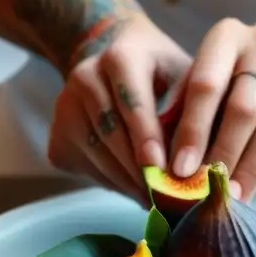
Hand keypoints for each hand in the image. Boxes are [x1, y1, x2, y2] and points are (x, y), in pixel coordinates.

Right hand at [47, 13, 190, 202]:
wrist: (118, 62)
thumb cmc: (164, 75)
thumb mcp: (185, 80)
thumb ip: (192, 115)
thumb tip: (200, 164)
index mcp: (121, 57)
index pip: (132, 101)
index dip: (147, 137)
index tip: (165, 169)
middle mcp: (85, 76)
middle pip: (111, 134)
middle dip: (141, 170)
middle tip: (170, 198)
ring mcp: (64, 107)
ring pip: (98, 157)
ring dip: (129, 184)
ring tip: (158, 200)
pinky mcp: (56, 136)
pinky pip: (86, 169)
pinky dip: (114, 185)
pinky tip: (136, 187)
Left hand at [169, 16, 255, 199]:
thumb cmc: (255, 73)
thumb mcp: (220, 70)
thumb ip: (189, 101)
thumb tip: (161, 150)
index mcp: (229, 37)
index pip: (205, 84)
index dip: (191, 130)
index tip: (179, 169)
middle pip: (240, 112)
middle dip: (219, 157)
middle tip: (203, 192)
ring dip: (248, 172)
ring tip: (230, 199)